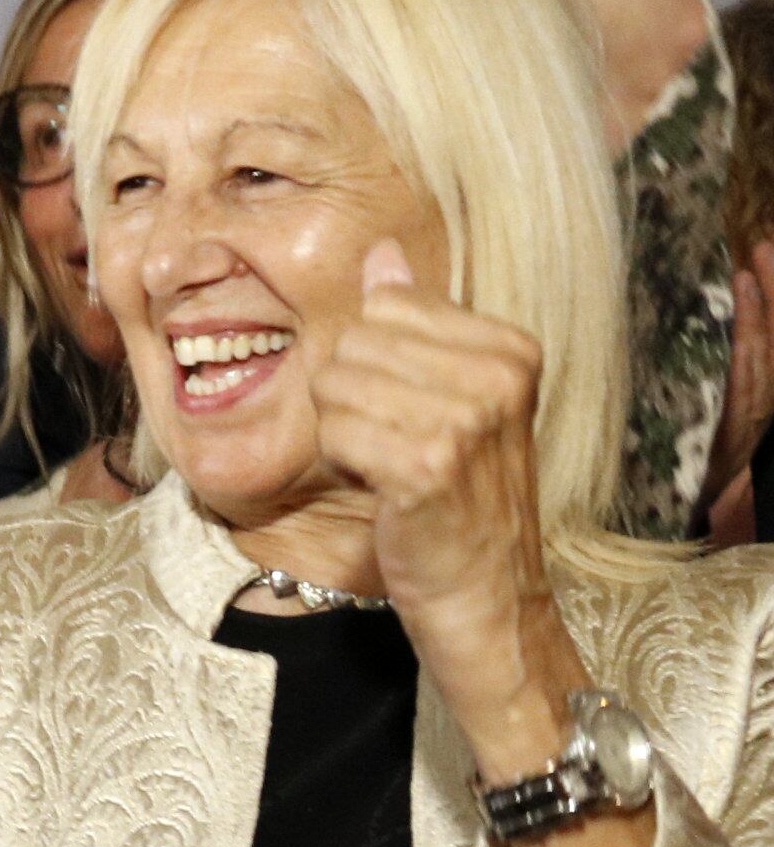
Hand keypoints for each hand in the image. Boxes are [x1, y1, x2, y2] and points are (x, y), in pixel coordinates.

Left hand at [319, 240, 557, 706]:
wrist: (487, 594)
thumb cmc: (461, 495)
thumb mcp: (452, 396)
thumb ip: (417, 321)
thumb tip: (381, 251)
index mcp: (511, 348)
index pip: (386, 307)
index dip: (376, 363)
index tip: (416, 411)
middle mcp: (499, 377)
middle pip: (353, 344)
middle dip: (353, 399)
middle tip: (400, 448)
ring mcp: (467, 421)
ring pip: (335, 386)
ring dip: (346, 435)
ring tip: (394, 469)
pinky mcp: (427, 467)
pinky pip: (335, 432)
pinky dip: (343, 463)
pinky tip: (383, 490)